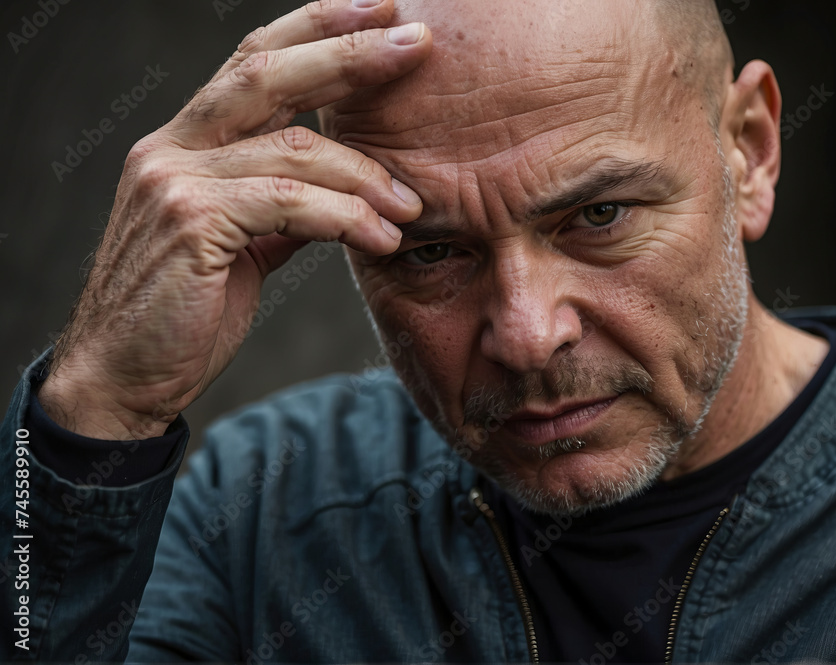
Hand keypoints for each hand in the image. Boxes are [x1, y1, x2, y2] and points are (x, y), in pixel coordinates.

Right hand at [38, 0, 430, 439]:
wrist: (124, 377)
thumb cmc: (186, 312)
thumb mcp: (241, 245)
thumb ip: (280, 205)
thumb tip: (341, 192)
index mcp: (187, 143)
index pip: (254, 61)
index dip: (318, 27)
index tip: (381, 11)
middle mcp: (173, 147)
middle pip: (268, 72)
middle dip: (348, 53)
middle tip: (415, 43)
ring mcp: (174, 179)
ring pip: (292, 147)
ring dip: (365, 175)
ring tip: (411, 206)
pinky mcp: (190, 222)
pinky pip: (287, 203)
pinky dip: (345, 217)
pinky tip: (382, 238)